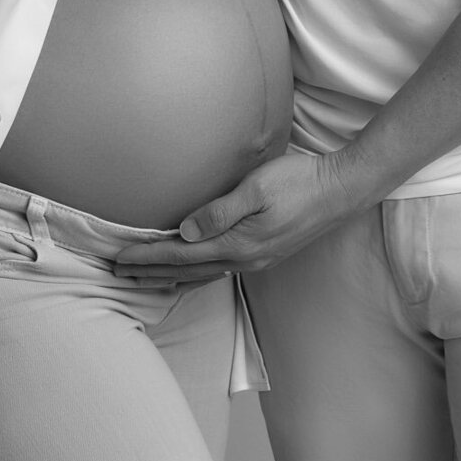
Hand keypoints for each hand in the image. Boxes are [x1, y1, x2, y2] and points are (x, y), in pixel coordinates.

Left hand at [113, 151, 360, 281]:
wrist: (342, 190)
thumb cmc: (300, 182)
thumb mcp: (257, 189)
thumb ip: (219, 212)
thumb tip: (185, 232)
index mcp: (238, 244)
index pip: (180, 255)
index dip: (147, 258)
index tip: (118, 259)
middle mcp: (244, 259)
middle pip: (186, 271)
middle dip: (150, 272)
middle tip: (118, 273)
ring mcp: (256, 260)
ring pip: (202, 274)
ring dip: (170, 277)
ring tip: (144, 278)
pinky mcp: (264, 254)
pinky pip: (219, 270)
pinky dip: (195, 274)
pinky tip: (190, 271)